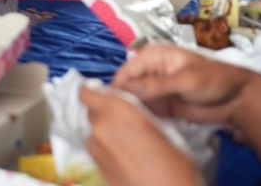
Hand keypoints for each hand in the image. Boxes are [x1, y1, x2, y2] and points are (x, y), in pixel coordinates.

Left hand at [80, 85, 198, 185]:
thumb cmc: (173, 164)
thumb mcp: (162, 128)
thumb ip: (138, 114)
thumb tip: (133, 112)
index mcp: (117, 111)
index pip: (87, 93)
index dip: (92, 91)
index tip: (101, 92)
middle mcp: (101, 129)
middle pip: (92, 112)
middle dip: (104, 112)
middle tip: (124, 120)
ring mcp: (97, 151)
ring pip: (94, 132)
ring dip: (105, 132)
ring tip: (128, 142)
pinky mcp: (98, 169)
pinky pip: (98, 150)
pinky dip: (107, 149)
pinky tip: (126, 157)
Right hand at [112, 45, 255, 125]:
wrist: (236, 99)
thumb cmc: (214, 79)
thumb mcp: (186, 80)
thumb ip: (157, 85)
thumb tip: (128, 89)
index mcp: (154, 57)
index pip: (127, 71)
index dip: (118, 87)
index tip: (111, 105)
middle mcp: (150, 72)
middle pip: (127, 87)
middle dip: (122, 101)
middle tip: (117, 119)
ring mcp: (155, 91)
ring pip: (134, 101)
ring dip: (130, 112)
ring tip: (125, 126)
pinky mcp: (162, 107)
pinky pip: (145, 113)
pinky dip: (141, 120)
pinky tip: (137, 129)